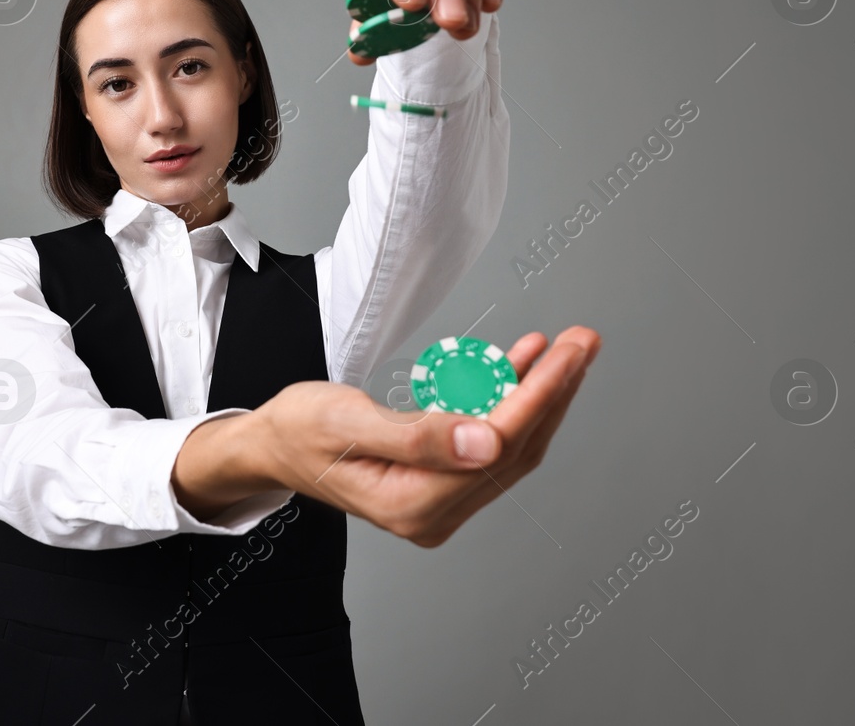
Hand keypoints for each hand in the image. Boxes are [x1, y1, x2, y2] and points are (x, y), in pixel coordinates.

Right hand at [256, 326, 598, 546]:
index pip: (497, 446)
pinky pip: (488, 439)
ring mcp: (439, 501)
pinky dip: (508, 398)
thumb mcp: (348, 422)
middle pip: (515, 448)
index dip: (538, 396)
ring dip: (540, 393)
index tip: (567, 354)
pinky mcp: (440, 482)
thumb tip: (487, 441)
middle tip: (583, 341)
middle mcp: (434, 513)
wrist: (272, 445)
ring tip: (566, 347)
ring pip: (509, 443)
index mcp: (414, 505)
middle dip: (554, 391)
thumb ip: (419, 436)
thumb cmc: (300, 430)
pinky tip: (520, 362)